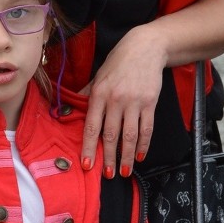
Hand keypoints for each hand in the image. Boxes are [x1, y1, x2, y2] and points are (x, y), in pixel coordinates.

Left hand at [81, 24, 164, 176]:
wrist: (145, 47)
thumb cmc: (118, 62)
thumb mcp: (98, 75)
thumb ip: (87, 94)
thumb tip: (72, 109)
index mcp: (99, 94)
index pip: (92, 126)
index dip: (89, 148)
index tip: (87, 165)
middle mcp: (116, 100)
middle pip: (111, 135)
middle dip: (109, 158)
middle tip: (108, 175)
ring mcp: (134, 102)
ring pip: (130, 135)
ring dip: (127, 156)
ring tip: (125, 172)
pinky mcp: (150, 102)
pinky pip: (146, 128)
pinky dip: (143, 144)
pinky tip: (140, 156)